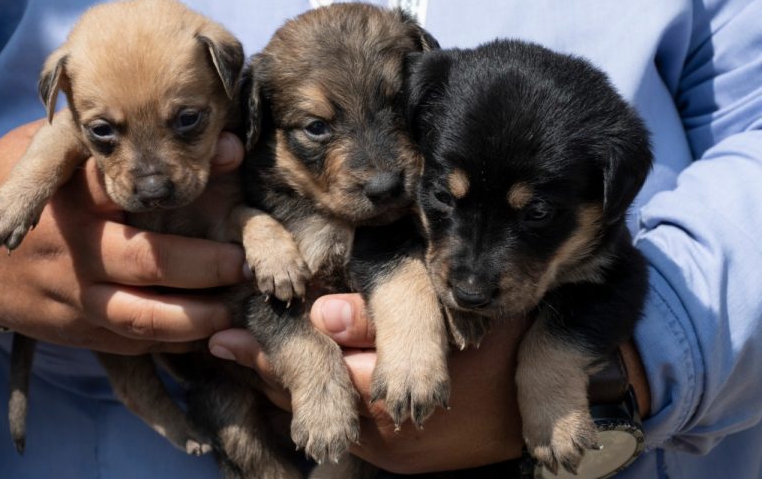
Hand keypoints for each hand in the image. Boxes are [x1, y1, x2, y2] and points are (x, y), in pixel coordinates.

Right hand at [0, 121, 246, 354]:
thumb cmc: (19, 192)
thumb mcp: (50, 154)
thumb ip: (115, 148)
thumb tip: (213, 140)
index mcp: (69, 197)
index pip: (126, 186)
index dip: (183, 175)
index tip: (232, 161)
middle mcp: (74, 248)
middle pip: (149, 261)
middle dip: (207, 265)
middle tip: (244, 263)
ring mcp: (72, 295)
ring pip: (142, 315)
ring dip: (196, 317)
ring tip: (232, 308)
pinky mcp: (74, 330)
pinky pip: (130, 341)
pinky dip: (171, 341)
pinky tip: (204, 331)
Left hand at [209, 294, 528, 473]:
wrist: (551, 403)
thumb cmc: (510, 344)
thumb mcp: (458, 317)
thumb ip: (390, 319)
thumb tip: (321, 315)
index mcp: (400, 393)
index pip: (320, 372)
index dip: (271, 350)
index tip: (228, 332)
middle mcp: (388, 432)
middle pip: (311, 398)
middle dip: (266, 368)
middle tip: (222, 343)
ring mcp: (392, 452)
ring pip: (324, 415)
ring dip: (286, 385)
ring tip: (244, 357)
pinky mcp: (398, 458)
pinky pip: (342, 429)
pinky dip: (318, 401)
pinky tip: (297, 379)